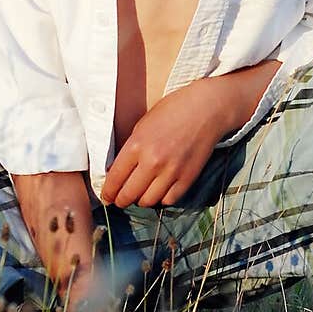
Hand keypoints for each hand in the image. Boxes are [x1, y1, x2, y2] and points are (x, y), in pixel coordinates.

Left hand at [101, 78, 229, 207]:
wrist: (206, 110)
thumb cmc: (173, 111)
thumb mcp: (143, 125)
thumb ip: (130, 149)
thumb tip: (118, 172)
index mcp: (137, 145)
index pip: (115, 178)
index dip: (108, 192)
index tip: (106, 196)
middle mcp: (153, 161)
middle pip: (129, 195)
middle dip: (120, 200)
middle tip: (119, 200)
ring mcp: (171, 172)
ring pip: (147, 201)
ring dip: (141, 200)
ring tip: (140, 193)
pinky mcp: (188, 178)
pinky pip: (168, 200)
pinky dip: (161, 198)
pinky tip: (159, 190)